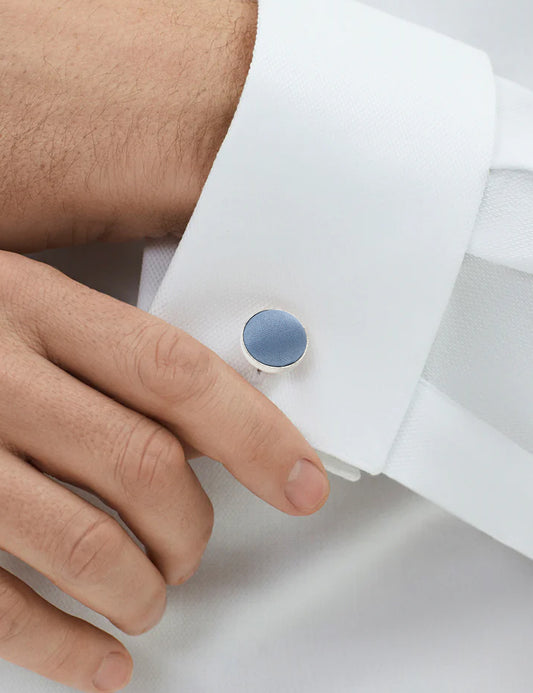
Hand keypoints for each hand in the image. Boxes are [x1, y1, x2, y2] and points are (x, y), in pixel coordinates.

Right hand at [0, 1, 329, 690]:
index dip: (253, 431)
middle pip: (142, 465)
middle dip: (191, 525)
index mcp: (36, 308)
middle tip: (194, 543)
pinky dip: (64, 646)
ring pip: (84, 544)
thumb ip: (115, 357)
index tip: (300, 480)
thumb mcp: (30, 304)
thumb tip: (219, 423)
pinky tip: (100, 659)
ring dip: (142, 588)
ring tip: (151, 595)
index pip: (174, 373)